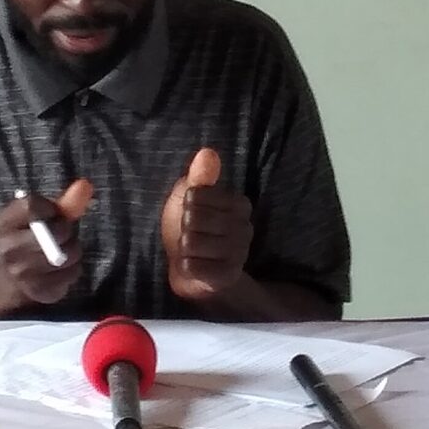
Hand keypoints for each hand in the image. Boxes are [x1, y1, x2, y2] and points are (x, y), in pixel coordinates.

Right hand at [0, 179, 94, 309]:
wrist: (11, 279)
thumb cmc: (29, 239)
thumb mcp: (39, 218)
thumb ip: (62, 203)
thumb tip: (85, 185)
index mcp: (2, 224)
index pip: (30, 205)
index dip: (51, 208)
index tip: (53, 214)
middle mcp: (8, 249)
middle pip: (54, 231)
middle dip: (66, 231)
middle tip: (62, 235)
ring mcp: (22, 273)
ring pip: (68, 254)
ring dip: (74, 251)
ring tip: (64, 251)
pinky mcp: (39, 291)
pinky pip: (72, 273)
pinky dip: (73, 269)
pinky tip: (62, 268)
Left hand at [160, 147, 253, 299]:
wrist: (195, 270)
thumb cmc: (192, 228)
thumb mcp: (190, 198)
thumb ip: (199, 176)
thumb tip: (207, 152)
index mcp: (240, 204)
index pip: (195, 196)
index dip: (185, 206)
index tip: (193, 213)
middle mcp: (245, 228)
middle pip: (192, 219)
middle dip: (183, 229)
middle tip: (191, 235)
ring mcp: (239, 254)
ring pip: (190, 242)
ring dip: (183, 249)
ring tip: (193, 251)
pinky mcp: (227, 276)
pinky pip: (190, 266)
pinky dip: (185, 266)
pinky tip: (194, 266)